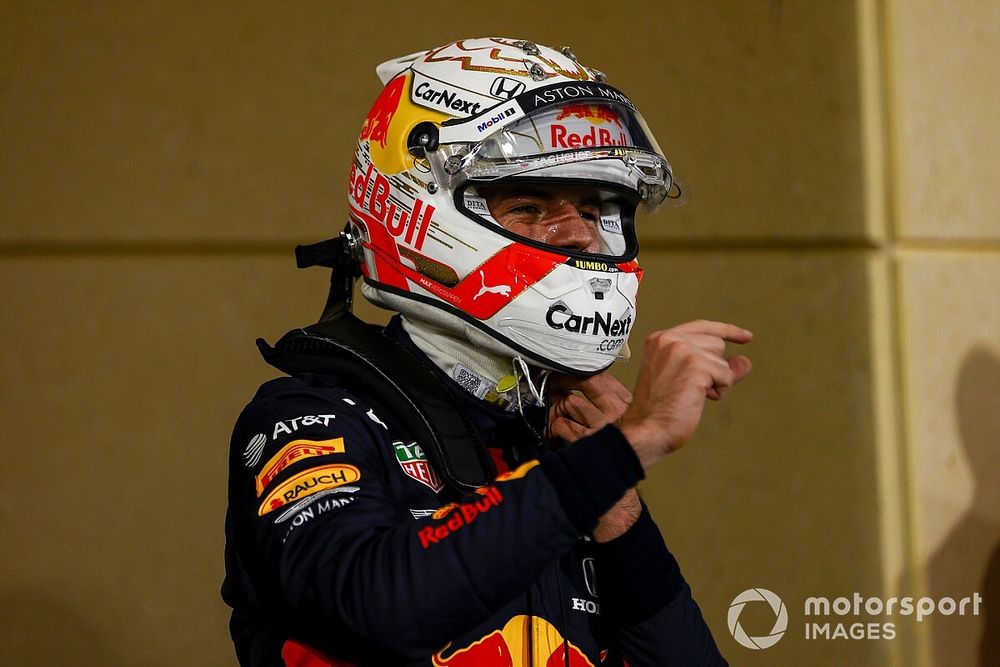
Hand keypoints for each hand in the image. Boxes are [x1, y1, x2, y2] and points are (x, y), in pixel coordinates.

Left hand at [548, 373, 639, 539]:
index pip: (598, 376)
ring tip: (557, 416)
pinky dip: (555, 427)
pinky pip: (562, 425)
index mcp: (627, 403)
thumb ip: (607, 402)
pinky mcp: (585, 442)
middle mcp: (616, 412)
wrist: (621, 486)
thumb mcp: (623, 421)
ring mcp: (601, 426)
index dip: (576, 373)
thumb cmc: (622, 454)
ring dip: (558, 410)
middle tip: (554, 388)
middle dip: (563, 385)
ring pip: (569, 403)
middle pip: (582, 384)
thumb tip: (579, 388)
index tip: (564, 374)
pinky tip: (556, 432)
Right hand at [618, 320, 752, 470]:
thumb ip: (715, 366)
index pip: (702, 327)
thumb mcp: (687, 379)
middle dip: (714, 368)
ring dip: (715, 383)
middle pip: (717, 344)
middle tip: (692, 389)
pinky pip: (727, 376)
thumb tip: (745, 362)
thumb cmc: (661, 410)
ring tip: (690, 395)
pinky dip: (719, 391)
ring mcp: (682, 350)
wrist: (648, 428)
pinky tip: (697, 398)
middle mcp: (669, 339)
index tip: (746, 337)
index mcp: (660, 340)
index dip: (727, 331)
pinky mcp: (696, 364)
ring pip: (723, 362)